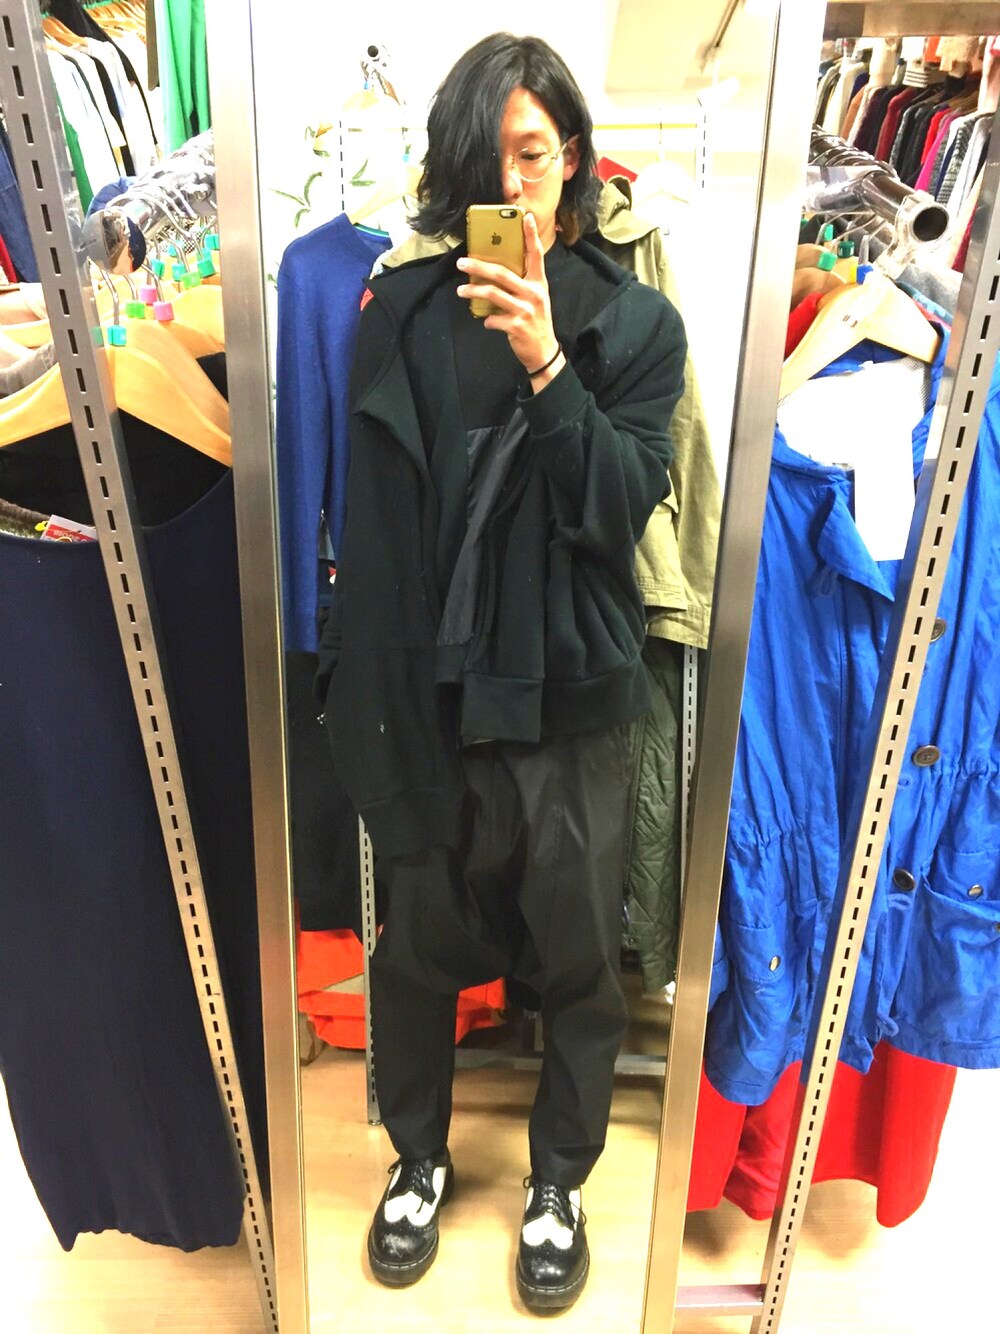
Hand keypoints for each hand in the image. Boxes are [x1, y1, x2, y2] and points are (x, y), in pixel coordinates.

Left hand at [456, 212, 560, 376]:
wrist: (544, 351)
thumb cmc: (535, 321)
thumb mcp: (535, 299)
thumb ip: (521, 284)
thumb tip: (494, 272)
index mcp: (538, 283)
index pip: (536, 254)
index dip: (531, 235)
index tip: (526, 217)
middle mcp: (533, 293)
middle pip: (502, 273)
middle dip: (479, 266)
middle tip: (462, 262)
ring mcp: (525, 309)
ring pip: (493, 294)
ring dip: (473, 291)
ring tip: (461, 290)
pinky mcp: (517, 325)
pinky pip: (494, 319)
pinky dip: (487, 320)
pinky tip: (485, 321)